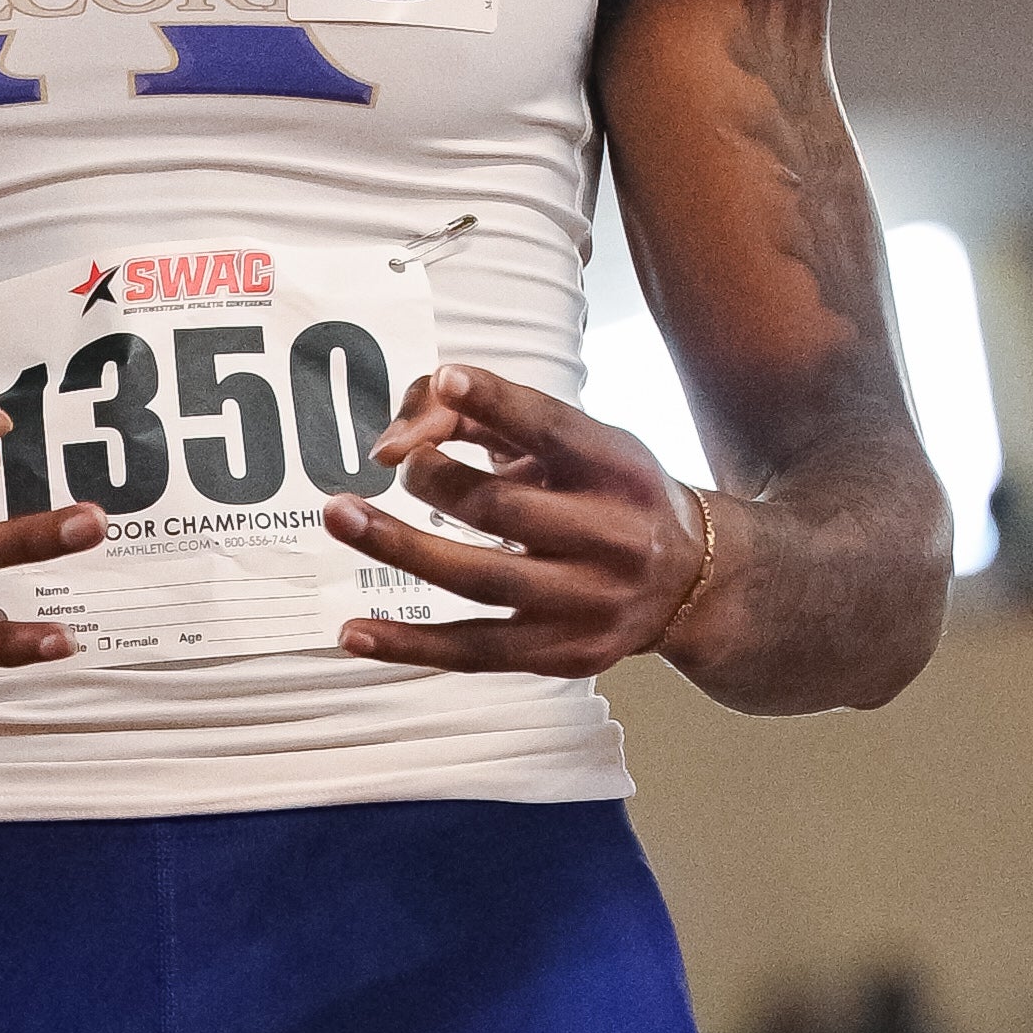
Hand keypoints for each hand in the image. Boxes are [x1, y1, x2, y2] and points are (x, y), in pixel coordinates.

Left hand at [323, 357, 715, 675]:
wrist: (690, 581)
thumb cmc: (610, 494)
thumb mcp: (572, 442)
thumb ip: (487, 420)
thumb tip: (394, 442)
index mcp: (616, 468)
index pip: (553, 429)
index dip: (497, 404)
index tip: (447, 378)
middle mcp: (612, 537)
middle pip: (506, 510)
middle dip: (435, 479)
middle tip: (392, 463)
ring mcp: (586, 603)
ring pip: (481, 579)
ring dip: (402, 548)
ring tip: (342, 516)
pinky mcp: (559, 654)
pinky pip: (473, 652)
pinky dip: (409, 644)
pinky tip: (354, 630)